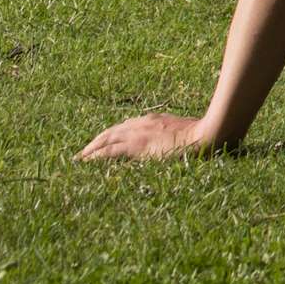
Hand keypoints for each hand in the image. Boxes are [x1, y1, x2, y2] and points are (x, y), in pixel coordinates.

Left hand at [77, 112, 226, 163]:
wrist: (205, 136)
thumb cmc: (202, 136)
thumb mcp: (184, 133)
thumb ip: (174, 136)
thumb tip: (174, 143)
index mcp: (154, 120)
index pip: (127, 127)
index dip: (114, 135)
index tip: (105, 142)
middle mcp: (142, 123)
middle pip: (112, 131)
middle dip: (97, 141)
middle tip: (84, 151)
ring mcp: (138, 133)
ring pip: (106, 139)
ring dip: (91, 149)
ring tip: (80, 158)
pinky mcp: (136, 146)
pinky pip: (109, 152)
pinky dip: (96, 157)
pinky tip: (86, 163)